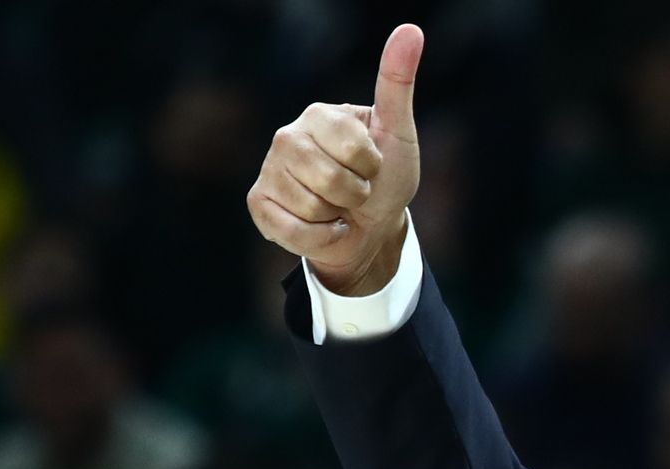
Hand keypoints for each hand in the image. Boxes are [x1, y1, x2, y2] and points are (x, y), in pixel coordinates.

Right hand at [248, 24, 425, 295]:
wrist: (372, 227)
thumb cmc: (385, 177)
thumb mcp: (398, 132)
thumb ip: (397, 84)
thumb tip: (410, 30)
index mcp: (319, 115)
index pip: (353, 148)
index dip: (372, 167)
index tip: (373, 165)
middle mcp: (286, 137)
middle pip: (328, 179)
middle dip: (356, 194)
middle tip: (356, 190)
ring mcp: (269, 170)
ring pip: (311, 207)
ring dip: (337, 217)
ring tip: (337, 207)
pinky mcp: (259, 204)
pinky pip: (293, 231)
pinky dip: (320, 238)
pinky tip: (323, 226)